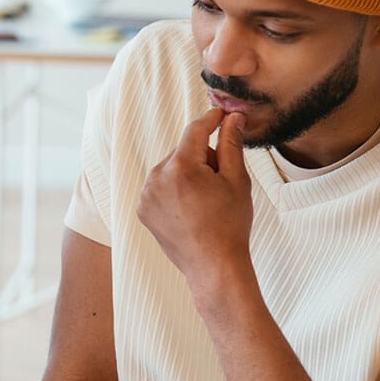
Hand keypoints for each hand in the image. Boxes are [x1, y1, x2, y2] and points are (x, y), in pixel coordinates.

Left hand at [137, 108, 253, 297]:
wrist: (214, 266)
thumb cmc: (229, 225)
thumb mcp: (236, 179)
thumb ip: (231, 143)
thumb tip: (232, 118)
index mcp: (181, 167)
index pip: (195, 130)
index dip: (211, 120)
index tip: (222, 115)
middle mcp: (157, 177)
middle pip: (183, 151)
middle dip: (202, 158)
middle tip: (221, 182)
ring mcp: (146, 195)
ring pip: (171, 169)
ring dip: (188, 174)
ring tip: (206, 200)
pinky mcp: (143, 209)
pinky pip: (160, 187)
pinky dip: (175, 190)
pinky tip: (191, 209)